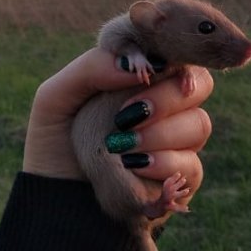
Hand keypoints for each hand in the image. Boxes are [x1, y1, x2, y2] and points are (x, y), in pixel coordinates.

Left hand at [23, 47, 213, 205]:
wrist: (52, 201)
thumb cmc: (53, 143)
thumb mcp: (55, 98)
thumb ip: (91, 68)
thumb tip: (135, 66)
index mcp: (137, 75)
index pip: (172, 49)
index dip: (170, 53)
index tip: (148, 67)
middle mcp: (163, 102)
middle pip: (198, 82)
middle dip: (166, 97)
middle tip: (127, 115)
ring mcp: (175, 139)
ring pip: (199, 123)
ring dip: (161, 134)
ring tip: (122, 147)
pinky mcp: (180, 177)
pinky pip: (193, 164)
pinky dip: (166, 164)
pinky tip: (136, 166)